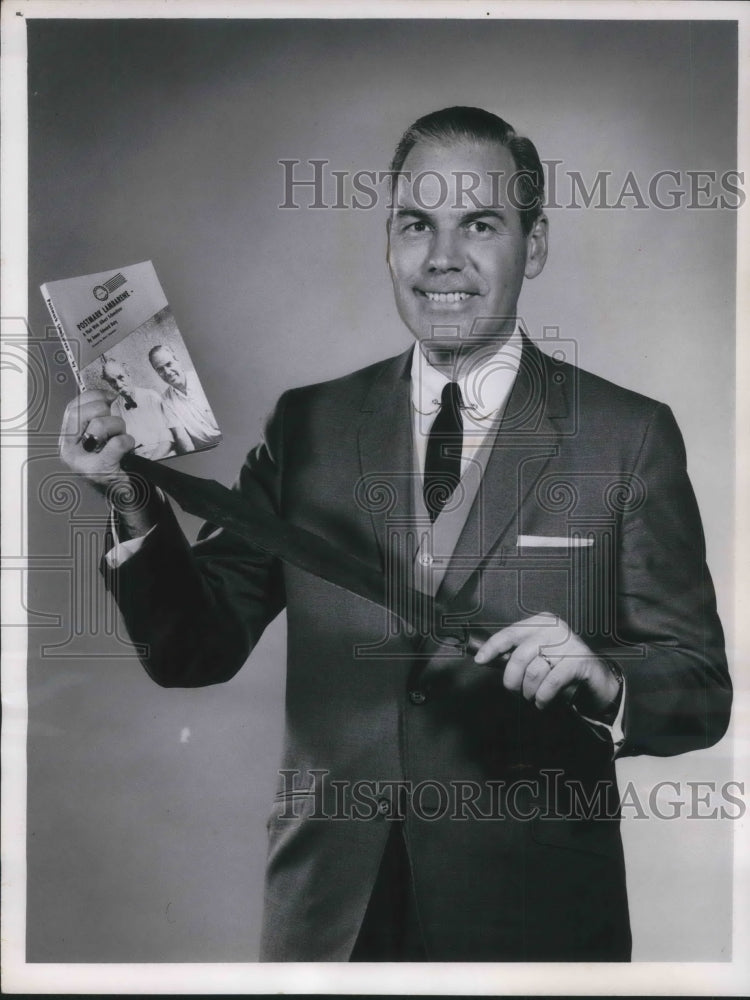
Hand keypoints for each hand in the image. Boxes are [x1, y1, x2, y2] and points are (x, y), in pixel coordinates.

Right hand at [59, 389, 134, 489]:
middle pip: (82, 413)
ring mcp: (81, 462)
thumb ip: (95, 420)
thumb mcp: (98, 441)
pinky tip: (127, 450)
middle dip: (104, 411)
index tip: (110, 396)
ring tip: (120, 440)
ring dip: (119, 427)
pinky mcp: (99, 470)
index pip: (72, 408)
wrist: (123, 495)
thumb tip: (110, 396)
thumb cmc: (113, 464)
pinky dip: (127, 442)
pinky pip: (117, 442)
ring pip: (100, 425)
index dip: (93, 397)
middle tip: (115, 424)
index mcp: (66, 441)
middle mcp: (68, 451)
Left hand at [474, 612, 620, 718]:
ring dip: (529, 692)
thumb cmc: (561, 667)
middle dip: (512, 680)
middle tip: (515, 692)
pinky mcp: (580, 662)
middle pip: (520, 656)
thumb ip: (517, 653)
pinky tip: (542, 702)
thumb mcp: (538, 655)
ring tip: (532, 697)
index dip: (493, 647)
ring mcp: (570, 643)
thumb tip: (488, 658)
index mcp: (542, 622)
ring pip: (534, 672)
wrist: (596, 679)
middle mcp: (556, 629)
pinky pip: (551, 682)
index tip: (480, 660)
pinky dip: (543, 697)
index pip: (511, 633)